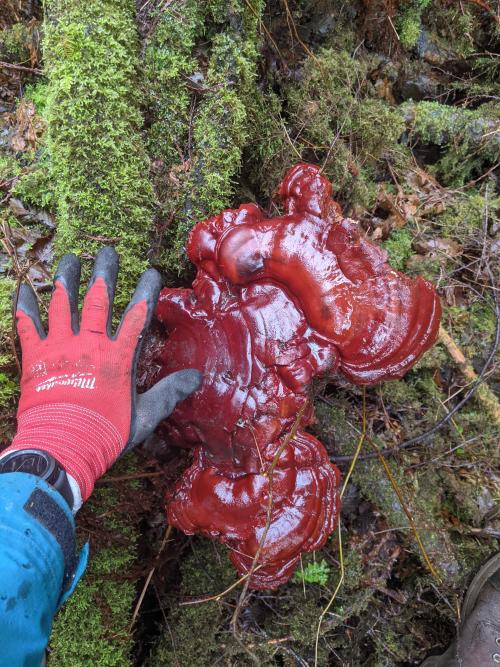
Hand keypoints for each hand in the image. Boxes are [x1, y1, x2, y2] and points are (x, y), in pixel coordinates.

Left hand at [3, 247, 200, 507]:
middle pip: (99, 300)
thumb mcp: (145, 416)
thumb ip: (169, 392)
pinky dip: (26, 306)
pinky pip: (28, 326)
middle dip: (105, 273)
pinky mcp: (36, 358)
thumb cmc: (106, 433)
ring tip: (70, 258)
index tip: (152, 272)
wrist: (62, 447)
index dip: (147, 291)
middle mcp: (91, 345)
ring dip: (67, 279)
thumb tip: (197, 377)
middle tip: (108, 252)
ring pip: (64, 304)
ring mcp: (61, 348)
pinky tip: (25, 288)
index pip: (137, 315)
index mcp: (119, 357)